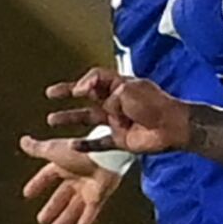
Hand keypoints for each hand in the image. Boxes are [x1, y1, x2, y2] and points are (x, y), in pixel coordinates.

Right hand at [17, 135, 124, 223]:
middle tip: (41, 221)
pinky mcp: (98, 198)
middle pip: (62, 196)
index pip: (48, 175)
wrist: (104, 155)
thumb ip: (37, 149)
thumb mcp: (54, 150)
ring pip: (73, 208)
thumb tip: (23, 141)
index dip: (38, 184)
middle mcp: (76, 177)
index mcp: (65, 164)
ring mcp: (88, 188)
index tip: (28, 194)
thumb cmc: (79, 150)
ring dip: (63, 220)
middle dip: (52, 208)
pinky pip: (89, 216)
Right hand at [46, 68, 191, 157]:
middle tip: (51, 94)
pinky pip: (99, 142)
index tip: (75, 91)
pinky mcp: (120, 140)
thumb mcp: (128, 89)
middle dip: (68, 93)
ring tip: (51, 120)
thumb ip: (106, 92)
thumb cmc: (154, 104)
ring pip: (88, 118)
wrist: (172, 127)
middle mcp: (116, 101)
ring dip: (70, 118)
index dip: (84, 82)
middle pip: (87, 96)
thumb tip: (94, 101)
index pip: (97, 78)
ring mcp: (117, 121)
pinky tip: (72, 146)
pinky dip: (86, 144)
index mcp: (120, 85)